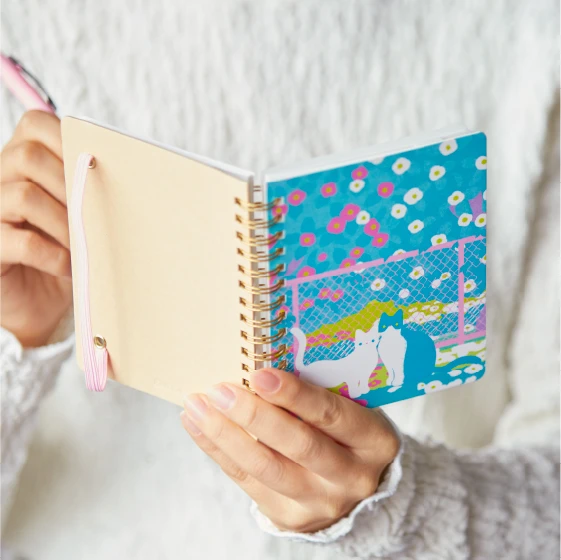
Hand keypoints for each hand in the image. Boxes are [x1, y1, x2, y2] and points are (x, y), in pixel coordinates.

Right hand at [1, 111, 72, 346]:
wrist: (44, 303)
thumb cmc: (68, 251)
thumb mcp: (81, 215)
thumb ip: (89, 188)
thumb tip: (129, 175)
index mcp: (22, 161)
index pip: (36, 123)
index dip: (68, 140)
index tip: (95, 168)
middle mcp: (0, 179)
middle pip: (28, 156)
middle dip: (70, 186)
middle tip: (93, 215)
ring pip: (24, 195)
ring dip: (64, 223)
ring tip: (83, 245)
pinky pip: (20, 241)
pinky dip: (53, 255)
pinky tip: (68, 266)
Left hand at [181, 368, 399, 532]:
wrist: (356, 487)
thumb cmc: (347, 432)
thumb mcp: (351, 409)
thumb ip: (318, 392)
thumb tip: (261, 362)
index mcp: (373, 440)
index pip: (331, 414)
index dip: (294, 395)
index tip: (259, 374)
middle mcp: (352, 477)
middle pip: (298, 445)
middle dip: (254, 416)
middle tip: (220, 390)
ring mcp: (322, 502)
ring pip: (266, 467)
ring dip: (225, 434)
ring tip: (197, 406)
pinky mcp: (291, 517)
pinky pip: (247, 482)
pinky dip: (218, 451)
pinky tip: (197, 425)